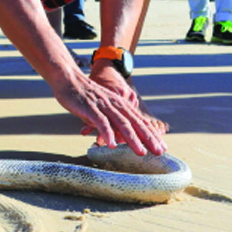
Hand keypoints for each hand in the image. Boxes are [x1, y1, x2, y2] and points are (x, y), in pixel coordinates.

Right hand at [52, 68, 168, 155]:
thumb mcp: (104, 108)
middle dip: (148, 138)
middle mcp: (116, 105)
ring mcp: (104, 106)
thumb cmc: (86, 96)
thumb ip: (112, 121)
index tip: (162, 147)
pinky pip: (101, 122)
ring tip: (140, 152)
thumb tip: (119, 137)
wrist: (69, 79)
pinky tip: (112, 145)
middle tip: (159, 152)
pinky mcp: (90, 108)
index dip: (152, 135)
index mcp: (121, 105)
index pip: (140, 121)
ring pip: (121, 124)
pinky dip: (107, 133)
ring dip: (132, 139)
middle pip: (135, 123)